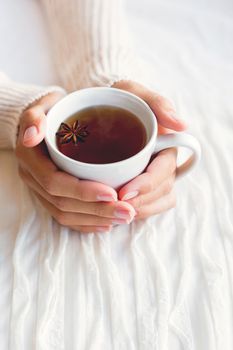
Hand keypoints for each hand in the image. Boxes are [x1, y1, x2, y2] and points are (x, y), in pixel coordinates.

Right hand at [16, 92, 135, 232]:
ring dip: (96, 220)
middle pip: (63, 203)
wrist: (49, 119)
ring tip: (125, 218)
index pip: (55, 182)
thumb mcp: (45, 105)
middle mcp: (33, 177)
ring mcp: (40, 189)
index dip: (83, 191)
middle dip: (97, 210)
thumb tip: (31, 136)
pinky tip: (107, 224)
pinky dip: (87, 223)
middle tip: (128, 211)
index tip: (112, 193)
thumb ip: (35, 116)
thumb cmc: (53, 109)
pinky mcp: (50, 196)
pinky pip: (65, 217)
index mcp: (31, 157)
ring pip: (65, 214)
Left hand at [112, 80, 186, 218]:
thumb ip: (158, 104)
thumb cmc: (122, 100)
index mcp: (166, 145)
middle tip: (114, 205)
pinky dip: (138, 212)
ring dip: (139, 210)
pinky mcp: (144, 185)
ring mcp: (155, 175)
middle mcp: (164, 163)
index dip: (146, 184)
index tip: (124, 192)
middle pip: (161, 190)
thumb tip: (182, 124)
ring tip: (115, 213)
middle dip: (140, 201)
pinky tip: (120, 213)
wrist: (106, 109)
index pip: (163, 170)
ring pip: (158, 201)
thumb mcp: (135, 92)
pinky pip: (150, 205)